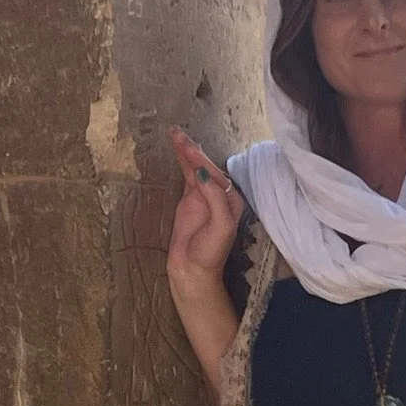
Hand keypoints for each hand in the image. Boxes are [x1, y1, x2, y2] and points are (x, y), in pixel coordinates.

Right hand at [167, 127, 244, 289]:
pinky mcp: (190, 200)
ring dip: (185, 151)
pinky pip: (186, 175)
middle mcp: (220, 195)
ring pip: (195, 168)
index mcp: (231, 200)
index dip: (201, 160)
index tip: (187, 148)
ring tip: (174, 134)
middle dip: (192, 150)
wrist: (193, 271)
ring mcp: (203, 196)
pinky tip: (176, 149)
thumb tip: (201, 174)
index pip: (215, 174)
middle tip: (177, 133)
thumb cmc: (211, 253)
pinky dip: (181, 162)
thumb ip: (214, 199)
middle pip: (205, 166)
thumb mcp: (220, 227)